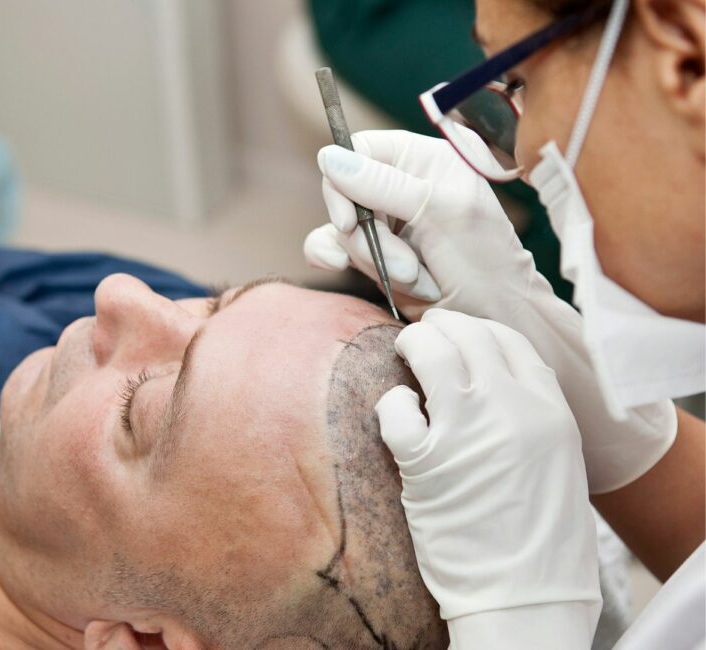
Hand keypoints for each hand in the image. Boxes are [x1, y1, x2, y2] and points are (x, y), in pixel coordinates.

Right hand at [304, 129, 676, 492]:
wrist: (512, 348)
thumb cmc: (493, 277)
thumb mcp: (443, 218)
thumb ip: (385, 183)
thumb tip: (328, 154)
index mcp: (435, 170)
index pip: (366, 148)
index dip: (352, 172)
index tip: (358, 203)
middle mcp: (413, 200)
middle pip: (345, 189)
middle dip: (361, 222)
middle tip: (398, 252)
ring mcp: (398, 238)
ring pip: (337, 228)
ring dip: (361, 253)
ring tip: (411, 278)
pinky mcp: (388, 276)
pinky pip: (343, 259)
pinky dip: (353, 271)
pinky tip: (391, 287)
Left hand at [376, 309, 601, 648]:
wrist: (525, 596)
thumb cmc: (542, 538)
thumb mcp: (559, 462)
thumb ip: (532, 415)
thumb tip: (493, 382)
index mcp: (551, 411)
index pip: (510, 342)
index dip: (478, 329)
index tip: (460, 330)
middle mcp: (512, 410)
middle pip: (469, 336)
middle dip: (441, 326)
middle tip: (425, 332)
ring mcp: (467, 431)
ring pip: (431, 354)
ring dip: (413, 345)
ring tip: (405, 350)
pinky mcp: (426, 460)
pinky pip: (397, 408)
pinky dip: (392, 403)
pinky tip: (398, 412)